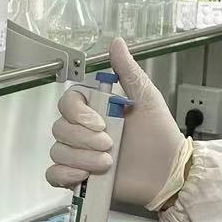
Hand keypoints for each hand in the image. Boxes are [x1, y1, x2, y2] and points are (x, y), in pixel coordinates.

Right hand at [46, 38, 186, 208]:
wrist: (167, 172)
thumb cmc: (159, 135)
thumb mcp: (146, 98)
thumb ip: (128, 71)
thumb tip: (116, 43)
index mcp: (95, 110)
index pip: (67, 103)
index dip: (78, 114)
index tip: (100, 123)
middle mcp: (84, 131)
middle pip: (59, 128)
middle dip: (84, 139)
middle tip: (110, 144)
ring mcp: (79, 155)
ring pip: (58, 151)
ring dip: (81, 158)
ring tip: (107, 163)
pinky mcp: (78, 178)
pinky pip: (54, 174)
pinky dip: (64, 175)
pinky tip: (84, 177)